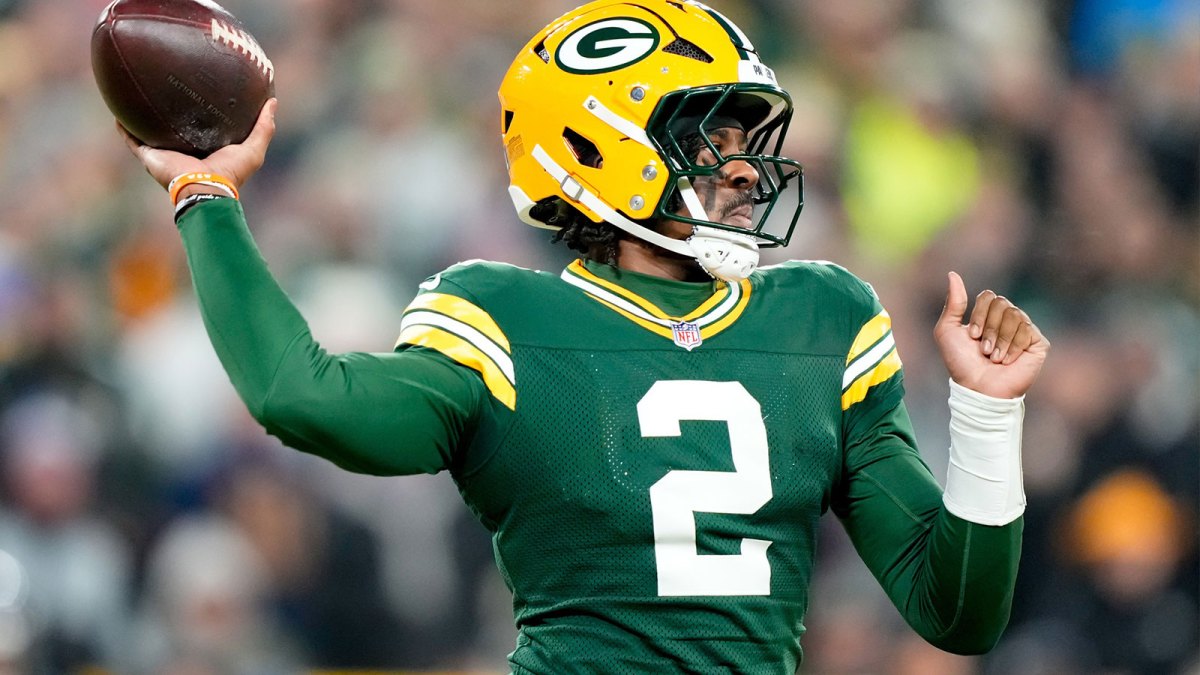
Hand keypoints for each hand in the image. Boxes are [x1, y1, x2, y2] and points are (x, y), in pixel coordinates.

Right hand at [120, 98, 277, 192]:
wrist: (205, 189)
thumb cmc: (230, 173)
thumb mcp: (253, 148)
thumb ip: (264, 127)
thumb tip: (273, 102)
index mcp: (204, 150)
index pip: (201, 130)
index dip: (200, 114)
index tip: (200, 93)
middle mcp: (182, 152)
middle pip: (172, 129)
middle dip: (168, 113)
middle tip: (165, 88)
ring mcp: (164, 154)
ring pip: (148, 132)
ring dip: (141, 117)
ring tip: (135, 95)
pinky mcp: (150, 157)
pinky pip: (131, 140)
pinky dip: (123, 128)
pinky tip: (117, 112)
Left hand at [933, 271, 1049, 398]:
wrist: (978, 388)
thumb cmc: (961, 362)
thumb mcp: (947, 330)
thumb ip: (953, 303)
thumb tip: (953, 274)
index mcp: (989, 314)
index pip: (989, 296)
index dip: (979, 315)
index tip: (972, 337)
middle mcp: (1008, 319)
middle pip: (1002, 303)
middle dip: (989, 328)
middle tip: (984, 350)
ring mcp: (1025, 330)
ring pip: (1015, 315)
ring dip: (999, 340)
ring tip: (994, 357)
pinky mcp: (1038, 343)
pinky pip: (1027, 331)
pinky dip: (1013, 347)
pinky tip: (1007, 361)